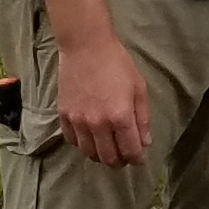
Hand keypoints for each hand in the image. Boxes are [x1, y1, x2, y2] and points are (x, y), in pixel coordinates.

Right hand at [54, 27, 150, 165]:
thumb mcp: (138, 88)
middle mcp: (98, 124)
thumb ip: (142, 118)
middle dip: (119, 161)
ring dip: (100, 155)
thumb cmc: (117, 63)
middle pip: (109, 158)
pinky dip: (82, 144)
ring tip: (107, 148)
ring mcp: (78, 121)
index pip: (130, 151)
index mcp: (120, 117)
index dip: (137, 159)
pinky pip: (72, 140)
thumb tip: (145, 142)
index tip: (139, 158)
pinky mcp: (64, 115)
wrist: (86, 46)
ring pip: (89, 153)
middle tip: (123, 156)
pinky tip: (89, 138)